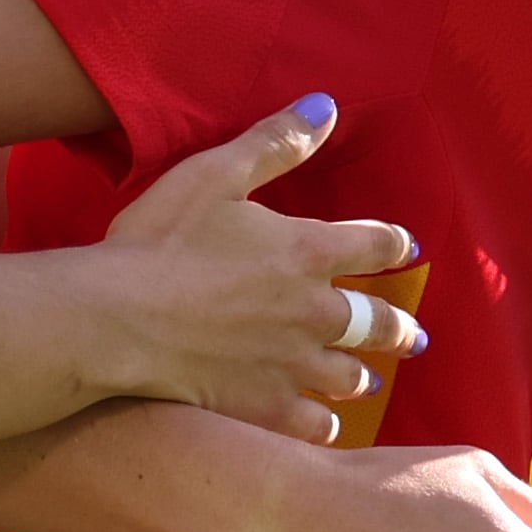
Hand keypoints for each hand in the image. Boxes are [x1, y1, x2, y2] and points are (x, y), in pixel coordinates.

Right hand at [91, 98, 423, 441]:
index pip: (375, 245)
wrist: (118, 320)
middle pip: (378, 322)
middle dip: (398, 328)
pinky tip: (324, 425)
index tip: (407, 248)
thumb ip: (275, 143)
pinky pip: (314, 425)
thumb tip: (326, 106)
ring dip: (362, 376)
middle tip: (413, 338)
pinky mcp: (266, 408)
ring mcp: (295, 366)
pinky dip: (323, 424)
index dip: (394, 244)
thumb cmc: (160, 241)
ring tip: (367, 382)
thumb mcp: (215, 174)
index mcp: (309, 251)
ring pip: (350, 377)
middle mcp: (316, 312)